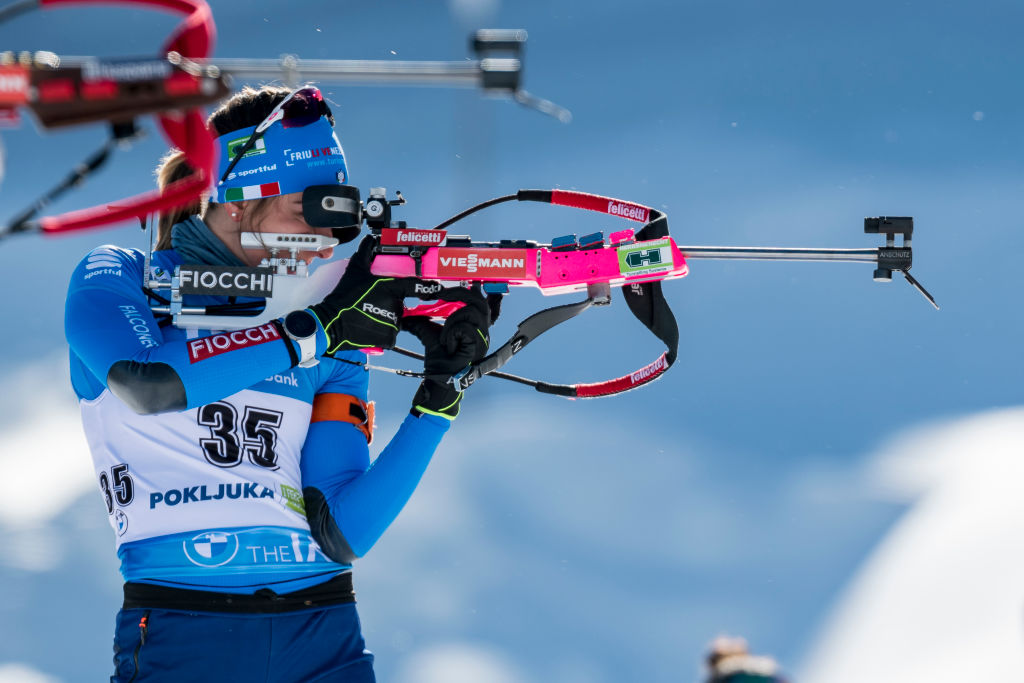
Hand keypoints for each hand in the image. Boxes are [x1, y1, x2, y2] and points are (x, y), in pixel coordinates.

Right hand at [309, 235, 444, 353]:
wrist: (331, 324)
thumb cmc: (343, 297)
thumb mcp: (354, 270)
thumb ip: (365, 253)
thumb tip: (370, 240)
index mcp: (391, 288)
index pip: (416, 286)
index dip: (430, 287)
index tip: (439, 288)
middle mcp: (395, 306)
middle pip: (401, 304)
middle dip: (390, 303)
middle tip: (371, 303)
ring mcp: (393, 323)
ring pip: (396, 320)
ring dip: (386, 317)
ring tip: (367, 315)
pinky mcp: (389, 338)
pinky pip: (391, 334)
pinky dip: (382, 331)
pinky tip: (369, 326)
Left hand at [403, 285, 491, 419]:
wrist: (440, 380)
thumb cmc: (440, 360)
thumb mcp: (429, 335)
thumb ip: (422, 322)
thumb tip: (407, 316)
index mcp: (473, 325)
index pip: (483, 300)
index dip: (479, 288)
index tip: (470, 280)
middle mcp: (482, 329)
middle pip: (478, 299)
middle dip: (458, 292)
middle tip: (442, 293)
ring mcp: (483, 337)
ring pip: (471, 311)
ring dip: (452, 320)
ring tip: (445, 336)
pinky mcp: (479, 344)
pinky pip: (465, 327)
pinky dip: (451, 333)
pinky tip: (448, 345)